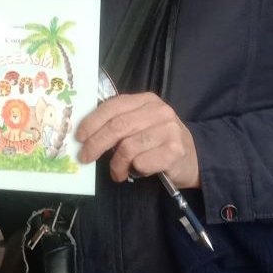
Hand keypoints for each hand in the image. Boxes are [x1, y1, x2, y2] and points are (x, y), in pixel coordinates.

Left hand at [74, 92, 200, 187]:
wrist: (193, 158)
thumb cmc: (159, 142)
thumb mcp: (140, 125)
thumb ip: (119, 124)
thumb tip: (85, 136)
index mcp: (146, 100)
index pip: (113, 106)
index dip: (92, 121)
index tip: (79, 137)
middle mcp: (159, 111)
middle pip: (117, 126)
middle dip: (96, 143)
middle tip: (85, 157)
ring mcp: (169, 130)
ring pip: (128, 147)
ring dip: (116, 164)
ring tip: (117, 173)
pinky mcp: (174, 151)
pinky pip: (141, 162)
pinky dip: (134, 170)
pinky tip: (138, 172)